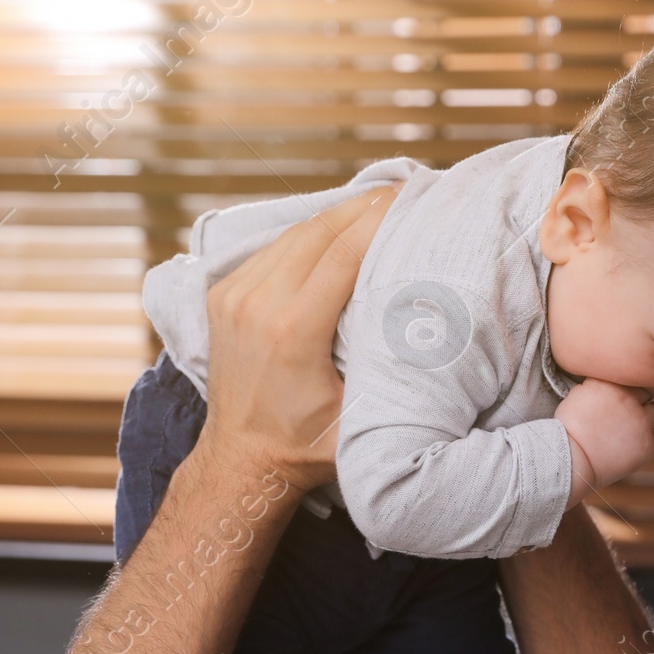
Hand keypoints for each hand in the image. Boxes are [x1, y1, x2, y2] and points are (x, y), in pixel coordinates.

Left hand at [200, 185, 399, 491]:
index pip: (344, 254)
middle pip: (319, 232)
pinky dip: (306, 234)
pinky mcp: (223, 296)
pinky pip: (271, 250)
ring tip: (376, 203)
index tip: (411, 200)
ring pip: (293, 235)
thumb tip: (430, 331)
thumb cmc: (306, 447)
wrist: (242, 461)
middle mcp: (257, 305)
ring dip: (336, 216)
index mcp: (292, 331)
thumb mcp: (360, 418)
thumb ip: (388, 375)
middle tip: (403, 191)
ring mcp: (234, 297)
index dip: (380, 221)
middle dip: (364, 207)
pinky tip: (336, 228)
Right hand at [559, 379, 653, 498]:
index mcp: (612, 382)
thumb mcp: (578, 394)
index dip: (633, 386)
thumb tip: (609, 386)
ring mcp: (642, 421)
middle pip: (653, 390)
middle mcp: (630, 398)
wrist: (569, 458)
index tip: (628, 395)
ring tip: (638, 428)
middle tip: (635, 410)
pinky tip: (637, 447)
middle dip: (645, 399)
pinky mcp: (648, 444)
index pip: (636, 374)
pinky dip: (652, 444)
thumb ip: (599, 386)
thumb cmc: (567, 430)